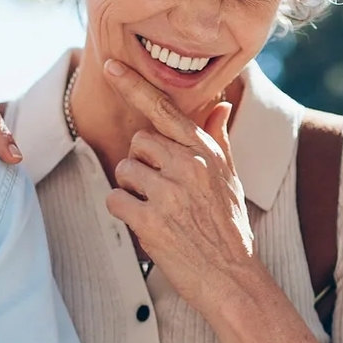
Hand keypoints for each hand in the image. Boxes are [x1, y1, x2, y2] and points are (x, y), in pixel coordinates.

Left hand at [99, 58, 256, 308]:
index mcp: (206, 152)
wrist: (232, 277)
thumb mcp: (230, 178)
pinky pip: (116, 199)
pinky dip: (124, 212)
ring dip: (132, 190)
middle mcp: (189, 166)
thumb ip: (218, 139)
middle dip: (141, 164)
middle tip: (159, 190)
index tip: (110, 65)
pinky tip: (146, 224)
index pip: (165, 110)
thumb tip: (220, 104)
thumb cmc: (230, 227)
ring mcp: (170, 192)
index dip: (134, 86)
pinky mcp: (151, 220)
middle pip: (138, 143)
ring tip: (158, 210)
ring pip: (125, 170)